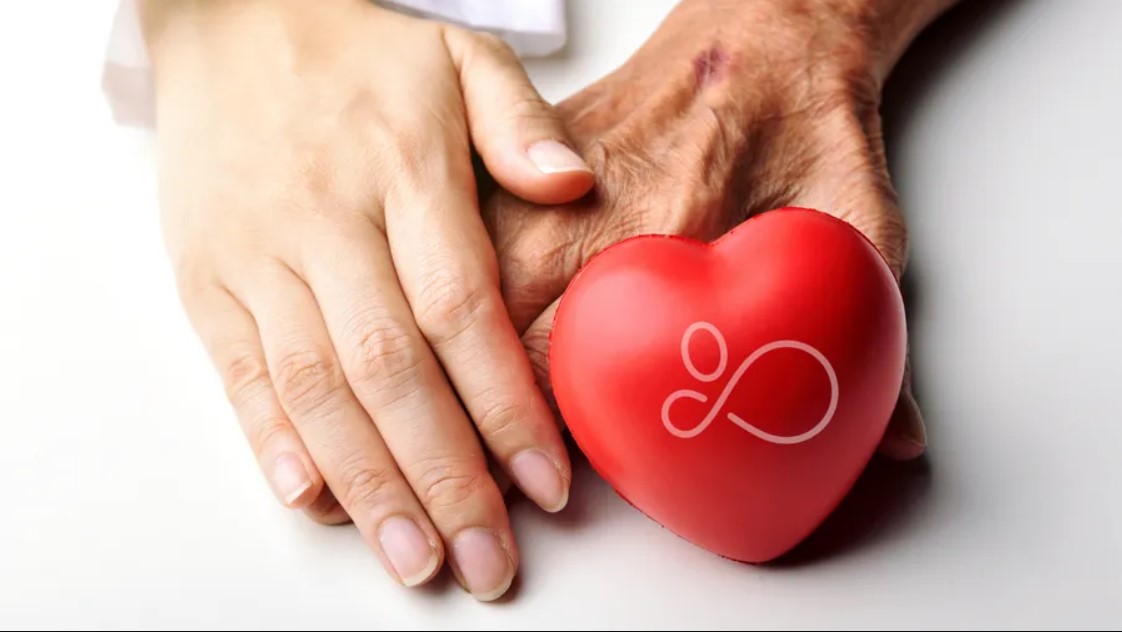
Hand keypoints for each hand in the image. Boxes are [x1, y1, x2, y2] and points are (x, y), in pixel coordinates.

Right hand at [140, 0, 593, 599]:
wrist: (229, 21)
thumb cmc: (359, 52)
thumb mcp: (458, 55)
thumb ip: (520, 121)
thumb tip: (572, 185)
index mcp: (403, 173)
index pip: (462, 311)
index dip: (506, 406)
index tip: (546, 485)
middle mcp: (329, 223)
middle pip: (392, 371)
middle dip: (445, 478)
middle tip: (487, 562)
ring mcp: (259, 254)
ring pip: (317, 387)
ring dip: (368, 484)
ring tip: (415, 559)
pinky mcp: (206, 277)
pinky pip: (238, 372)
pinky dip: (273, 440)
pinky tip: (313, 500)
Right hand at [484, 0, 957, 459]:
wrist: (771, 30)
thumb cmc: (808, 125)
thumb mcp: (861, 231)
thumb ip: (866, 348)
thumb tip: (895, 443)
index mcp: (667, 229)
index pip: (570, 361)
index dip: (556, 434)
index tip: (562, 469)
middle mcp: (588, 206)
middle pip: (497, 335)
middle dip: (497, 408)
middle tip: (517, 451)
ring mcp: (542, 177)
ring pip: (468, 292)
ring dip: (469, 353)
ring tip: (478, 398)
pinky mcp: (524, 157)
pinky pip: (471, 244)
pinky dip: (464, 292)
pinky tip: (474, 322)